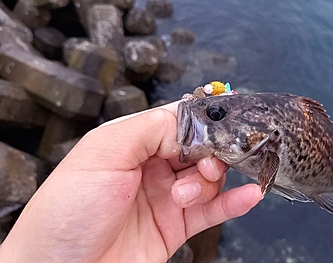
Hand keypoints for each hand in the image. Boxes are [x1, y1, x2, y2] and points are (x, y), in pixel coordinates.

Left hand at [0, 101, 262, 262]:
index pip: (179, 121)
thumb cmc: (67, 212)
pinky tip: (249, 195)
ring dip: (210, 181)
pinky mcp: (177, 227)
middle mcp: (151, 167)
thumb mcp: (103, 151)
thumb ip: (151, 128)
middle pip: (200, 147)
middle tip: (208, 161)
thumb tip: (192, 122)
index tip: (221, 124)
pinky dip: (236, 202)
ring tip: (186, 195)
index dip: (202, 121)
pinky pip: (215, 210)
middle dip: (211, 151)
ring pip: (209, 177)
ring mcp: (166, 197)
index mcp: (132, 142)